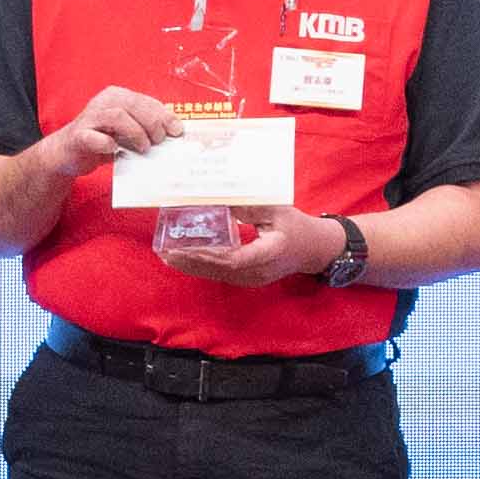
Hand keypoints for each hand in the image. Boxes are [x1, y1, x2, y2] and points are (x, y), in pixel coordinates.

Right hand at [46, 85, 186, 174]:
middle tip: (158, 141)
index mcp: (117, 96)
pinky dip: (107, 144)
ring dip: (135, 132)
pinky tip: (115, 150)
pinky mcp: (78, 136)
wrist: (67, 154)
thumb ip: (145, 127)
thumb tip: (173, 134)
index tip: (177, 131)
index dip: (165, 115)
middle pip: (134, 105)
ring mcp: (89, 118)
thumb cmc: (102, 140)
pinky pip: (93, 137)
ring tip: (143, 147)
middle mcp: (103, 102)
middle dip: (152, 123)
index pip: (146, 101)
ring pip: (117, 116)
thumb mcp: (126, 130)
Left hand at [159, 204, 353, 286]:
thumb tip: (220, 200)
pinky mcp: (247, 278)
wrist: (314, 249)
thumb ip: (250, 205)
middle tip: (165, 251)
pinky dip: (201, 267)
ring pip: (217, 275)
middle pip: (218, 270)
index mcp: (268, 254)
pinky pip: (221, 274)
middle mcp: (258, 271)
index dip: (208, 255)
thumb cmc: (297, 226)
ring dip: (191, 266)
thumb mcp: (277, 209)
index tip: (186, 248)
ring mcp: (252, 278)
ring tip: (167, 256)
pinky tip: (185, 260)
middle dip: (190, 261)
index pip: (233, 259)